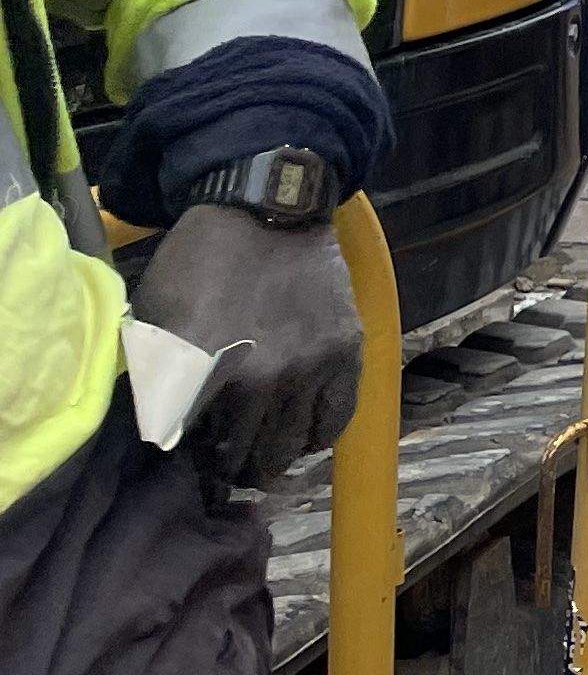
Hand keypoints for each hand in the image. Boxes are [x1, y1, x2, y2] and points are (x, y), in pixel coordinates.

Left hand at [134, 206, 363, 488]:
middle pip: (244, 454)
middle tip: (225, 463)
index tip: (185, 450)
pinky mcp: (346, 352)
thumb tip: (157, 423)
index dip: (184, 453)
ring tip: (261, 459)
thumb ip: (154, 371)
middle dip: (230, 465)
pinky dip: (317, 437)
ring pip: (291, 447)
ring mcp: (311, 365)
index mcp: (207, 367)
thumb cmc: (200, 261)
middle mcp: (263, 376)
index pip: (190, 443)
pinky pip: (336, 418)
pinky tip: (303, 436)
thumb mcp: (154, 313)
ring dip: (272, 459)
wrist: (269, 209)